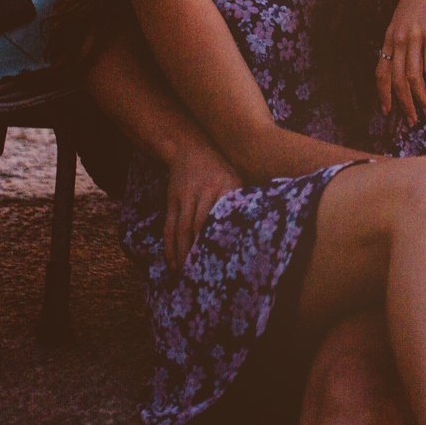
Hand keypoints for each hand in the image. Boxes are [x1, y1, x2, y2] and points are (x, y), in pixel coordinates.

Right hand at [163, 142, 240, 270]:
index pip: (222, 217)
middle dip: (198, 253)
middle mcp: (204, 191)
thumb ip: (243, 202)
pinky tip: (172, 262)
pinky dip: (169, 246)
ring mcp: (185, 196)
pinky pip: (169, 226)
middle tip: (202, 276)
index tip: (223, 261)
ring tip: (185, 275)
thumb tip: (256, 230)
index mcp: (225, 187)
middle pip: (198, 227)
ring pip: (181, 229)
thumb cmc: (221, 169)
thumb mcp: (236, 179)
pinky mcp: (172, 200)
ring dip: (182, 254)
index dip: (219, 240)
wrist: (191, 148)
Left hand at [379, 0, 425, 123]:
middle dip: (403, 105)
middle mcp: (398, 39)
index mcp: (389, 36)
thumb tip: (405, 56)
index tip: (387, 112)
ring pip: (413, 78)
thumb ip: (402, 36)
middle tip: (411, 121)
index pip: (381, 73)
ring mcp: (414, 38)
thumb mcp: (406, 17)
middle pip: (397, 81)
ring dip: (420, 100)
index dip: (383, 95)